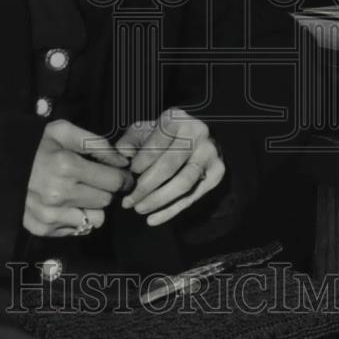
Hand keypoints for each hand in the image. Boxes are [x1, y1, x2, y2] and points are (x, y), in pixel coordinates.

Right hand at [24, 119, 132, 236]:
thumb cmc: (35, 145)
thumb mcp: (64, 131)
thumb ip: (96, 143)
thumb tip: (122, 162)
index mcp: (67, 166)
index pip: (113, 181)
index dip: (121, 177)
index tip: (119, 175)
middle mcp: (59, 194)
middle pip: (106, 200)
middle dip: (104, 189)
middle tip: (92, 180)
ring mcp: (49, 214)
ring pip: (95, 219)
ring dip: (92, 206)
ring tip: (78, 193)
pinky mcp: (41, 227)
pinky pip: (76, 229)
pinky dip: (75, 217)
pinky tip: (64, 204)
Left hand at [115, 108, 224, 225]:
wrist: (197, 139)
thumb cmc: (163, 136)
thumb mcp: (145, 131)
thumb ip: (130, 141)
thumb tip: (122, 154)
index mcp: (178, 119)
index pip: (158, 141)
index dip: (143, 159)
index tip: (130, 173)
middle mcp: (198, 134)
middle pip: (170, 165)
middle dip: (146, 186)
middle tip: (128, 200)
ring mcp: (210, 155)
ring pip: (183, 183)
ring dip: (158, 200)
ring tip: (139, 209)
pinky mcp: (216, 174)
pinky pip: (192, 197)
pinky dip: (171, 211)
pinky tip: (153, 219)